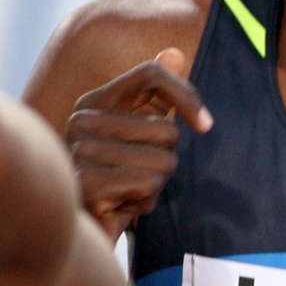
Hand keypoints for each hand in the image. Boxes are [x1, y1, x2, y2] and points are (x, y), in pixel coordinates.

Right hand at [64, 47, 211, 238]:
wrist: (85, 233)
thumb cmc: (117, 183)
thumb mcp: (141, 137)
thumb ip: (156, 97)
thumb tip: (176, 52)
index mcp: (94, 101)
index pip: (151, 74)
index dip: (186, 95)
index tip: (206, 126)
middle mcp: (81, 119)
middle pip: (166, 129)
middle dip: (164, 162)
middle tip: (136, 177)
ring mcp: (79, 150)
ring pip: (162, 161)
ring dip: (155, 186)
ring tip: (127, 193)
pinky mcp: (86, 182)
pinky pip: (149, 184)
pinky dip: (145, 202)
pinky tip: (121, 207)